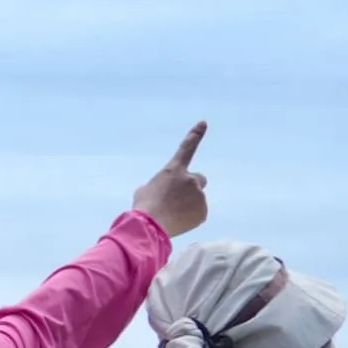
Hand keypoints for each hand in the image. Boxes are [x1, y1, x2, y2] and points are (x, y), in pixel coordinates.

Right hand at [132, 122, 209, 238]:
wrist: (150, 225)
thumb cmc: (144, 206)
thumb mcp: (145, 190)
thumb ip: (158, 185)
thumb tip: (159, 191)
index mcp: (174, 170)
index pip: (187, 148)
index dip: (195, 134)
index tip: (204, 122)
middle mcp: (190, 180)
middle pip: (199, 179)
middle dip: (192, 186)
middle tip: (179, 198)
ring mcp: (199, 196)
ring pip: (197, 199)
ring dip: (188, 204)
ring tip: (172, 214)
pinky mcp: (203, 212)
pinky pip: (198, 213)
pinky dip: (190, 216)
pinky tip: (178, 221)